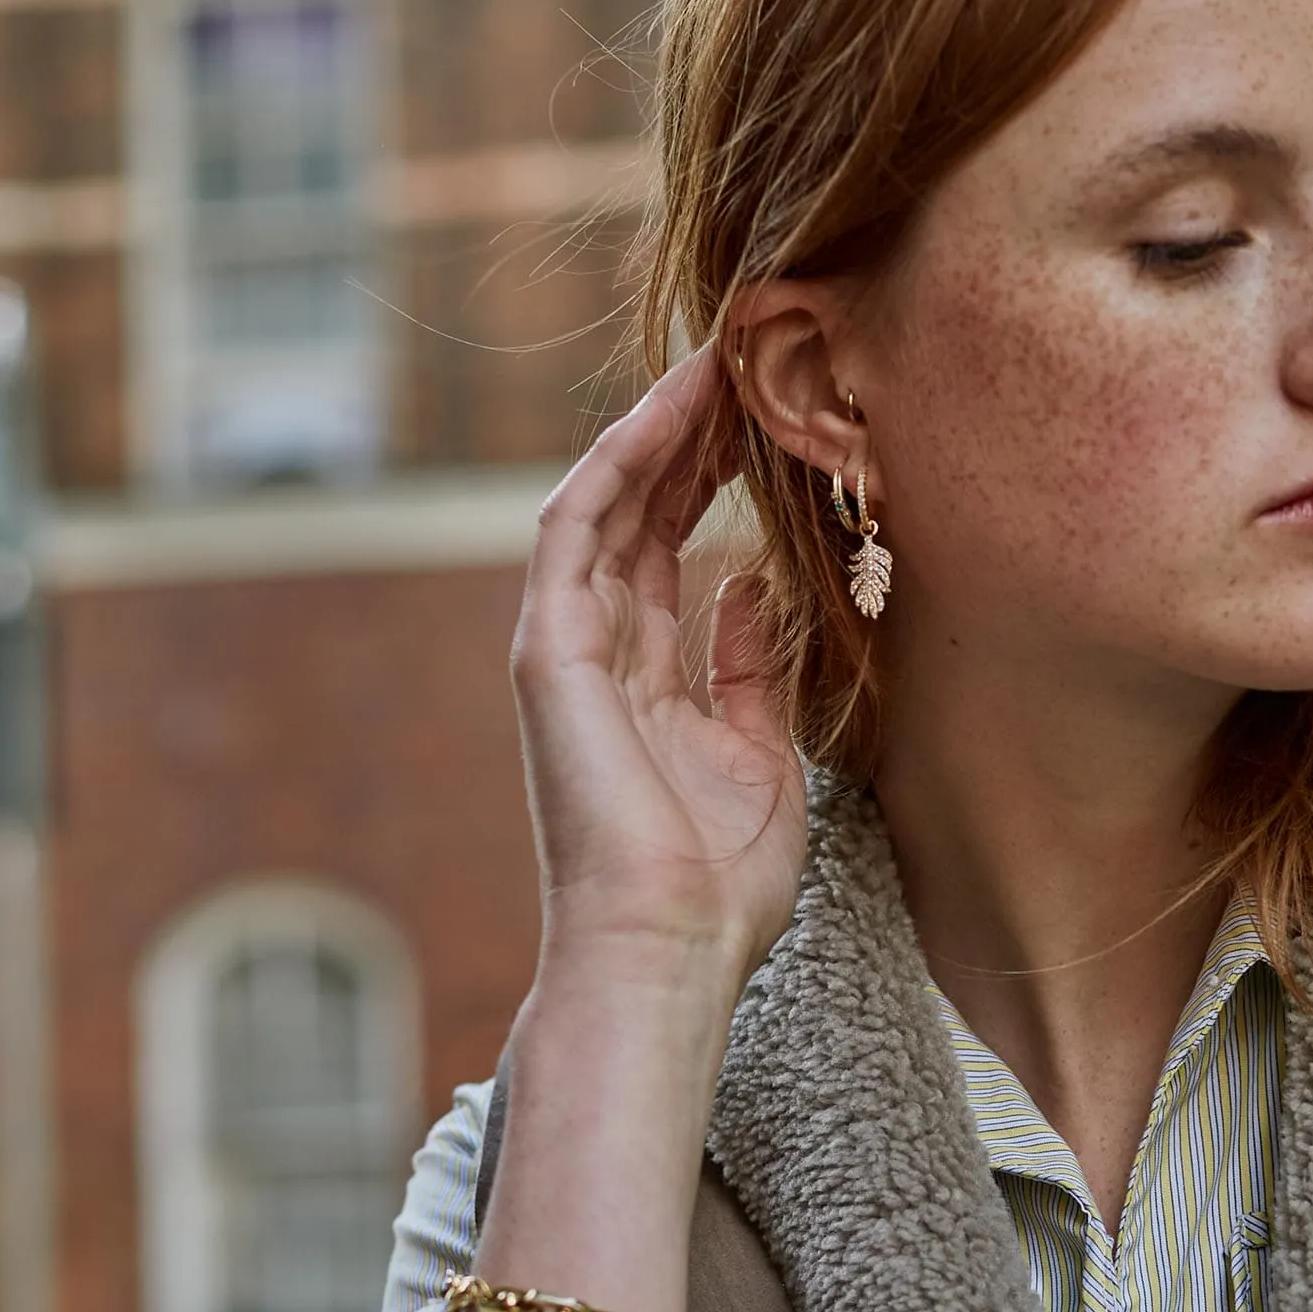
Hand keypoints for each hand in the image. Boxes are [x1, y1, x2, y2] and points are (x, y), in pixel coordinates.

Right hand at [513, 346, 807, 992]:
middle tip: (742, 362)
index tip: (761, 421)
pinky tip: (670, 408)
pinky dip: (620, 461)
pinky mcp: (548, 650)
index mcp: (647, 686)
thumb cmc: (718, 890)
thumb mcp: (764, 759)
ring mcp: (565, 650)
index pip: (670, 553)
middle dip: (686, 438)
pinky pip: (576, 527)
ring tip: (715, 361)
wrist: (667, 950)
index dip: (710, 481)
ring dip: (657, 430)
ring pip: (606, 504)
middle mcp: (598, 658)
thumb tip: (751, 585)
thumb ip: (753, 671)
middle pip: (638, 516)